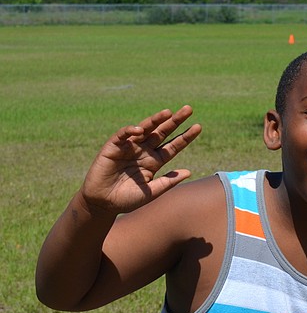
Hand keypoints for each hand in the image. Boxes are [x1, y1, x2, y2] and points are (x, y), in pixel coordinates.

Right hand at [81, 105, 200, 214]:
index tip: (198, 126)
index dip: (185, 136)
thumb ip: (168, 181)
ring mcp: (129, 147)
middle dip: (175, 121)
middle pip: (162, 133)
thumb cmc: (127, 199)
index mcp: (155, 161)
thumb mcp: (152, 192)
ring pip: (145, 129)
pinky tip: (140, 130)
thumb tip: (189, 172)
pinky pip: (122, 135)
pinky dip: (130, 131)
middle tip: (188, 109)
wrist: (103, 204)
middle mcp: (144, 151)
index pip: (173, 146)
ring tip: (168, 112)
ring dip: (156, 120)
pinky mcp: (113, 147)